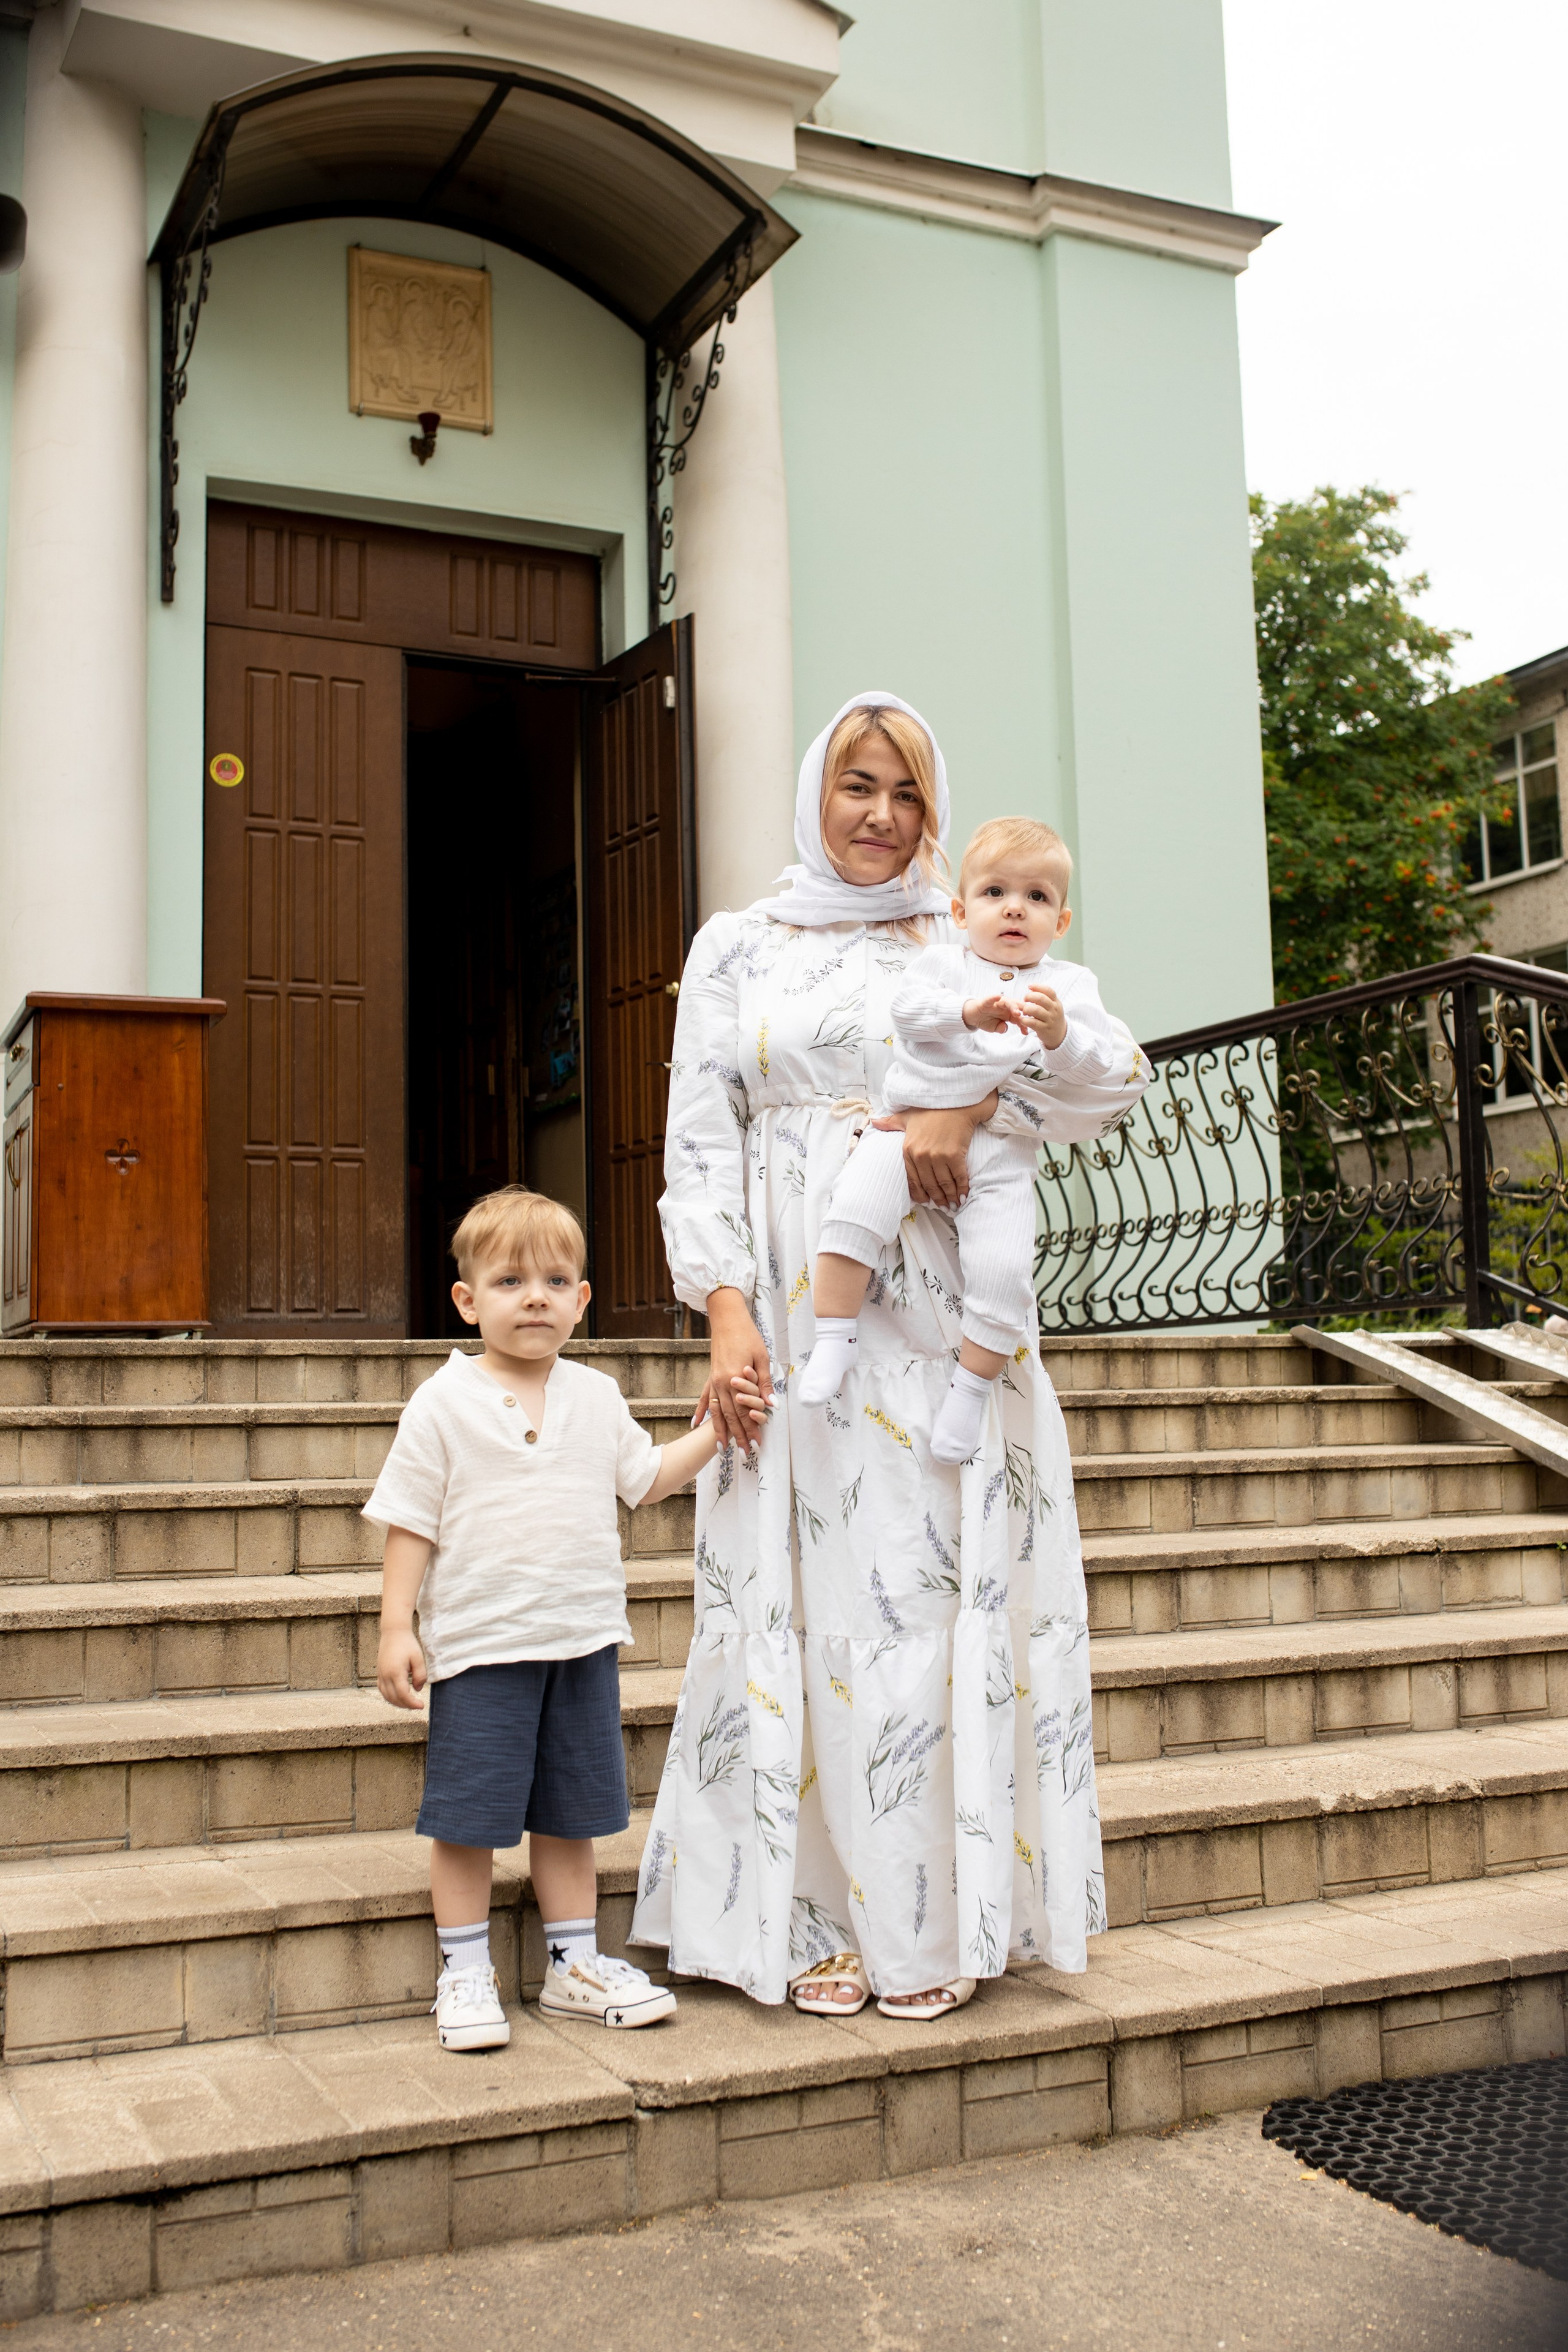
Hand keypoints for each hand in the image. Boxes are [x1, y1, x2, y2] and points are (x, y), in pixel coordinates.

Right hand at [377, 1625, 426, 1709]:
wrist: (393, 1632)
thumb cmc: (407, 1643)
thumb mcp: (418, 1658)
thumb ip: (420, 1675)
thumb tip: (417, 1689)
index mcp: (395, 1672)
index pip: (403, 1695)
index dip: (412, 1704)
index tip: (421, 1706)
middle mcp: (385, 1675)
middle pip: (394, 1698)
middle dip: (406, 1705)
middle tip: (417, 1705)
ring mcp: (380, 1674)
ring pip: (386, 1696)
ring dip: (397, 1702)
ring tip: (409, 1702)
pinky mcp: (379, 1673)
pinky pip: (382, 1690)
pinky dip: (390, 1696)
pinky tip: (398, 1696)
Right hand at [700, 1286, 774, 1449]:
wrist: (728, 1320)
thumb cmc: (748, 1336)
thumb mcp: (762, 1357)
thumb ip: (764, 1382)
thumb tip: (772, 1404)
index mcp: (735, 1378)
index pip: (744, 1411)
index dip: (750, 1428)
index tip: (756, 1443)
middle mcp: (721, 1383)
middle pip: (730, 1416)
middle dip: (737, 1436)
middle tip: (743, 1453)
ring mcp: (714, 1380)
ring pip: (716, 1412)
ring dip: (720, 1431)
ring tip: (722, 1448)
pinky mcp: (711, 1377)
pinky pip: (704, 1398)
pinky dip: (701, 1413)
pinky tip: (695, 1426)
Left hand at [873, 1096, 997, 1206]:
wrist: (954, 1101)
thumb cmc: (931, 1109)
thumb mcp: (907, 1116)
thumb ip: (890, 1122)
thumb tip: (874, 1122)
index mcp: (908, 1150)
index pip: (913, 1180)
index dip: (920, 1194)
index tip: (926, 1201)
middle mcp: (921, 1156)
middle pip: (929, 1185)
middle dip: (937, 1199)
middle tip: (943, 1206)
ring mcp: (938, 1157)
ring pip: (944, 1184)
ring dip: (949, 1197)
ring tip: (953, 1205)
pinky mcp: (955, 1155)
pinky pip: (958, 1178)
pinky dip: (962, 1189)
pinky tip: (963, 1196)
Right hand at [963, 993, 1025, 1033]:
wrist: (972, 1015)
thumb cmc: (985, 1019)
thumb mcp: (995, 1027)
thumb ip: (1001, 1028)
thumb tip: (1004, 1028)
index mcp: (1009, 1013)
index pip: (1019, 1017)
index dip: (1024, 1024)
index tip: (1026, 1032)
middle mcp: (1005, 1006)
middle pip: (1017, 1006)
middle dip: (1024, 1011)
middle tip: (1029, 1018)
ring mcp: (996, 1003)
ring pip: (1007, 1002)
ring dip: (1013, 1006)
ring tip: (1016, 1013)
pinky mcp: (985, 1002)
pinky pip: (990, 999)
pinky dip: (993, 997)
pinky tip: (997, 996)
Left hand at [1022, 984, 1066, 1048]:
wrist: (1060, 1034)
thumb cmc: (1052, 1017)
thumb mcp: (1053, 1006)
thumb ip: (1044, 998)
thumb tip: (1031, 989)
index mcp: (1056, 1002)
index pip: (1048, 990)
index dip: (1037, 986)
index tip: (1029, 986)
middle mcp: (1054, 1010)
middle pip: (1041, 998)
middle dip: (1029, 997)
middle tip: (1024, 999)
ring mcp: (1050, 1019)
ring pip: (1036, 1010)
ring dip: (1026, 1008)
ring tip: (1024, 1011)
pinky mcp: (1044, 1029)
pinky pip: (1033, 1023)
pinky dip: (1025, 1020)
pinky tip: (1023, 1019)